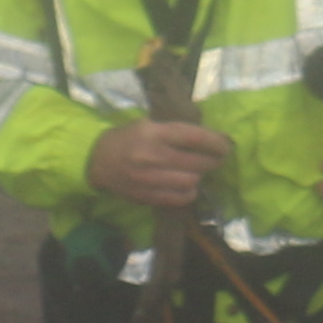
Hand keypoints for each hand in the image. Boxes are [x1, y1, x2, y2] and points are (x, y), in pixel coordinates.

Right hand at [85, 119, 229, 211]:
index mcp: (154, 133)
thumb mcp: (149, 124)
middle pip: (197, 162)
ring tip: (199, 171)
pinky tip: (187, 185)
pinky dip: (188, 193)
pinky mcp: (146, 196)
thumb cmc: (127, 138)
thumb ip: (176, 131)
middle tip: (218, 159)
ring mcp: (149, 178)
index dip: (216, 142)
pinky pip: (179, 198)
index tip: (226, 145)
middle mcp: (152, 156)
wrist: (96, 161)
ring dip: (200, 176)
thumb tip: (210, 137)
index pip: (194, 138)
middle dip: (214, 161)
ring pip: (191, 181)